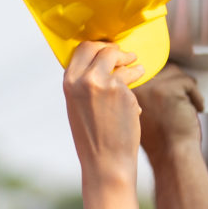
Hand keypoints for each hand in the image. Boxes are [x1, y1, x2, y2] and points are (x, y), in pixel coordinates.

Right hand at [64, 40, 143, 185]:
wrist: (105, 162)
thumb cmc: (93, 138)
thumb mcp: (78, 106)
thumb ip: (85, 83)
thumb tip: (102, 64)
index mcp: (69, 82)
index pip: (83, 48)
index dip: (98, 46)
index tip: (109, 50)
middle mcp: (84, 79)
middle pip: (102, 48)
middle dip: (115, 50)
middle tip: (126, 55)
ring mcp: (103, 83)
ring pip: (121, 61)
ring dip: (132, 64)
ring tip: (138, 69)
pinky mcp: (122, 91)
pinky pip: (132, 80)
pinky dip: (135, 88)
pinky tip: (135, 106)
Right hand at [135, 64, 204, 159]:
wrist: (171, 156)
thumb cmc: (160, 138)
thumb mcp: (143, 110)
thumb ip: (144, 90)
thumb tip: (157, 67)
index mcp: (124, 91)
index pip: (146, 70)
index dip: (162, 82)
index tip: (169, 99)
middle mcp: (133, 86)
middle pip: (162, 69)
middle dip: (175, 86)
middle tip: (179, 106)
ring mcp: (149, 86)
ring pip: (176, 73)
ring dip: (186, 91)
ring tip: (185, 109)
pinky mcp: (166, 89)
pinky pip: (188, 82)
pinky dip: (196, 97)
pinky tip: (194, 111)